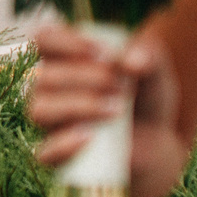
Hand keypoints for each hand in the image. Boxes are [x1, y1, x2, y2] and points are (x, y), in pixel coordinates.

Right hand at [26, 24, 187, 196]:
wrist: (156, 143)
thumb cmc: (146, 99)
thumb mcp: (156, 72)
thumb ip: (149, 57)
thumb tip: (129, 61)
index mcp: (64, 59)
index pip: (44, 39)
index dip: (66, 42)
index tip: (104, 53)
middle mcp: (49, 90)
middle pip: (44, 77)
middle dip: (84, 78)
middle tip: (122, 86)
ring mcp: (51, 124)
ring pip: (40, 111)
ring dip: (78, 106)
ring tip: (116, 110)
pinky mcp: (58, 156)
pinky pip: (44, 153)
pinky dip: (63, 145)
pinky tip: (90, 137)